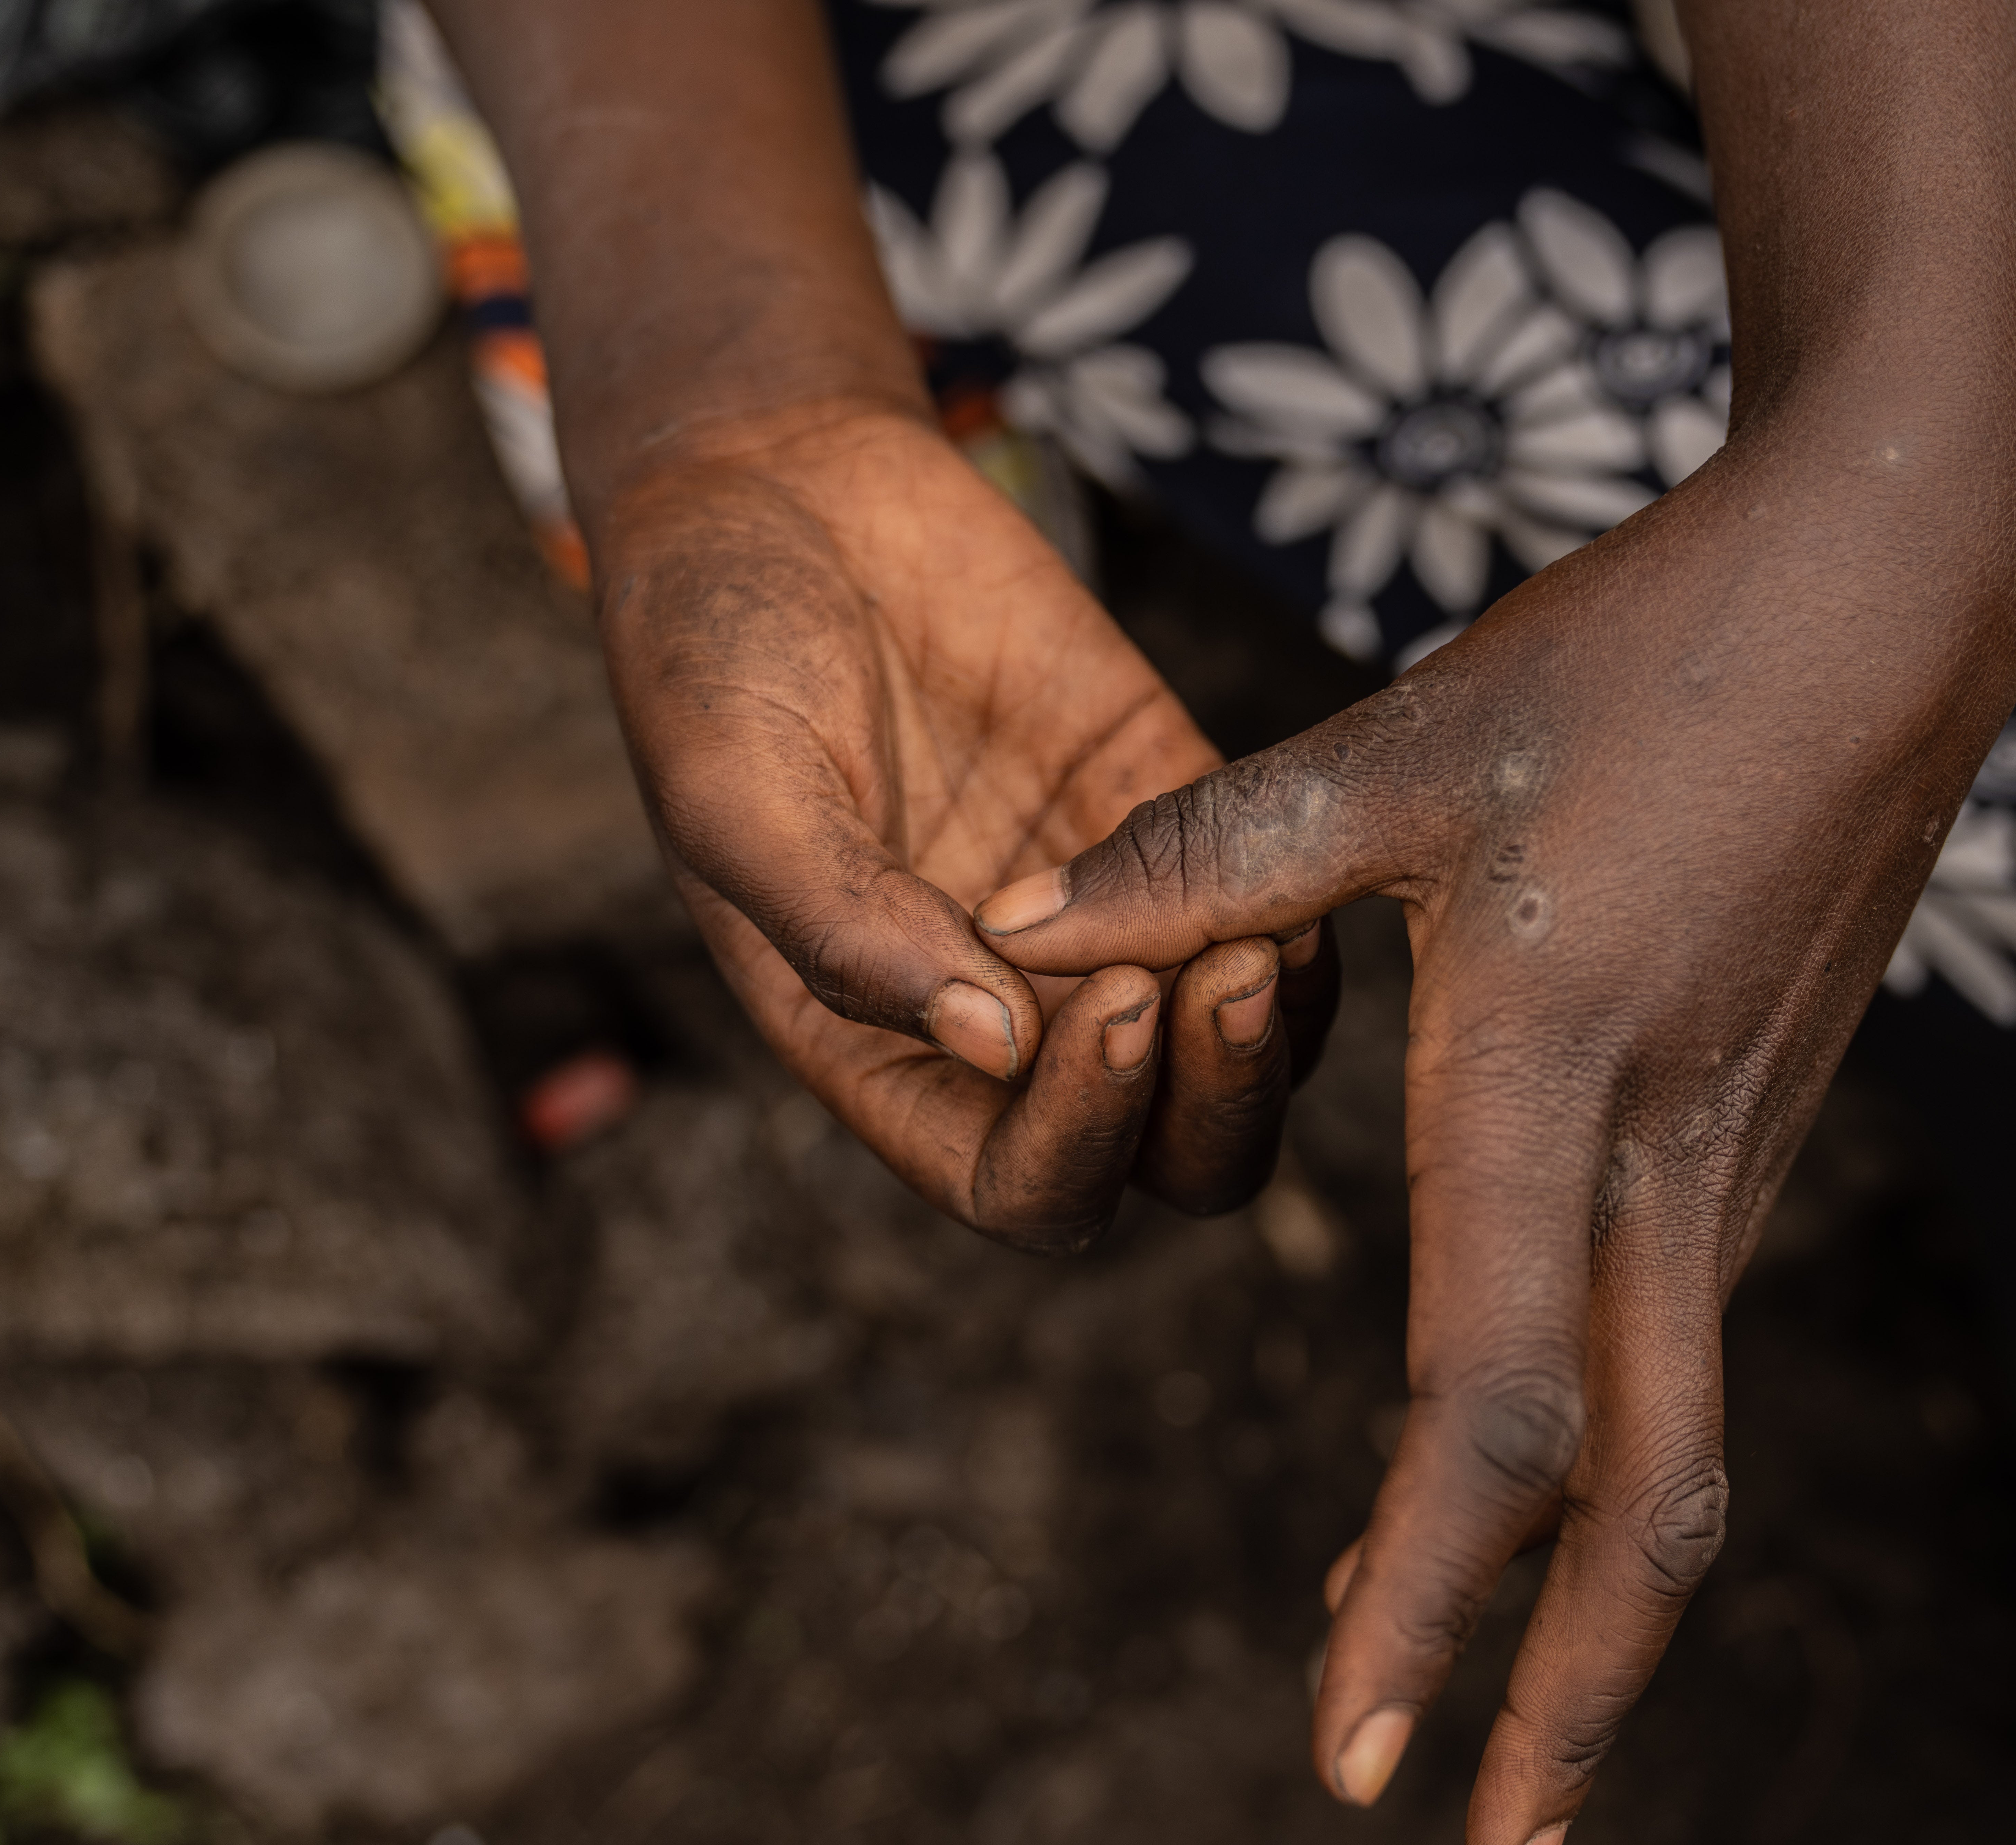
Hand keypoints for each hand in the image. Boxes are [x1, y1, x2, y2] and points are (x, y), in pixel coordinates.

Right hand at [590, 399, 1335, 1247]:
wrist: (779, 491)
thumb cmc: (710, 651)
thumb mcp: (736, 789)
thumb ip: (846, 929)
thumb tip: (989, 1045)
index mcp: (889, 1049)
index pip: (1017, 1182)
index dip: (1078, 1140)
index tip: (1107, 1009)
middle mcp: (1009, 1015)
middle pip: (1159, 1151)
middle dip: (1209, 1100)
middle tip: (1225, 974)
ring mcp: (1102, 920)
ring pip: (1236, 1054)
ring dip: (1270, 1024)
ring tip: (1271, 927)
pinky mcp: (1166, 812)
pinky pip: (1275, 909)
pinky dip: (1305, 913)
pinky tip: (1304, 859)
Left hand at [973, 395, 2015, 1844]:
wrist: (1890, 595)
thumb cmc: (1645, 652)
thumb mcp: (1412, 743)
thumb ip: (1212, 859)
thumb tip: (1018, 934)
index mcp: (1551, 1074)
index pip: (1486, 1408)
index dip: (1419, 1595)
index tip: (1353, 1753)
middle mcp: (1660, 1153)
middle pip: (1643, 1502)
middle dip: (1568, 1701)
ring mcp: (1728, 1146)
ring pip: (1666, 1431)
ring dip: (1564, 1585)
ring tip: (1442, 1683)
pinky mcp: (1750, 1118)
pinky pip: (1671, 1328)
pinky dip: (1589, 1439)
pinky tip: (1503, 1458)